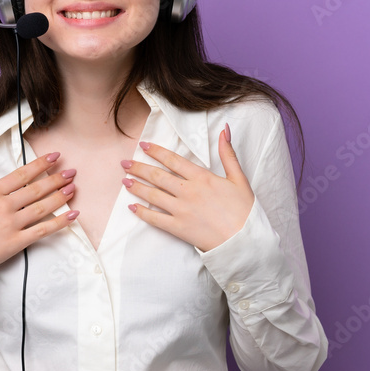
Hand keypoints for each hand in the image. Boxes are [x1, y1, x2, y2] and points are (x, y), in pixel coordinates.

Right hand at [0, 143, 78, 277]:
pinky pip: (43, 231)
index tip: (54, 156)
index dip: (40, 164)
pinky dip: (60, 222)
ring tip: (73, 188)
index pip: (21, 174)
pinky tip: (72, 215)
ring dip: (60, 196)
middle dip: (56, 179)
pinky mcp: (16, 242)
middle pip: (36, 189)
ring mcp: (12, 225)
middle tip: (72, 171)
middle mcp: (4, 206)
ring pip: (42, 207)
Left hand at [121, 123, 254, 251]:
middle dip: (139, 168)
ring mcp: (181, 210)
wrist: (245, 240)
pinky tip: (132, 207)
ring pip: (153, 195)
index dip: (156, 151)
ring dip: (137, 187)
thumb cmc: (244, 210)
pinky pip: (155, 219)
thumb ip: (228, 154)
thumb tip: (224, 130)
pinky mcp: (178, 228)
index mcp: (202, 178)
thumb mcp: (239, 178)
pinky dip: (142, 213)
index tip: (143, 145)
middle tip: (125, 163)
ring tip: (125, 181)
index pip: (173, 160)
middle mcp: (188, 191)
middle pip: (158, 176)